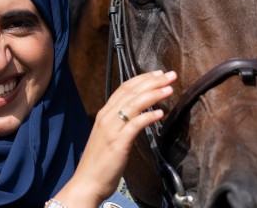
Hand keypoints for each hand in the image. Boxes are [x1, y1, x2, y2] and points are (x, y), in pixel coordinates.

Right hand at [53, 70, 176, 206]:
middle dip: (153, 81)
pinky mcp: (118, 143)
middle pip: (131, 92)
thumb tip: (138, 115)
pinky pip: (135, 125)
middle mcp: (106, 117)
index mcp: (104, 114)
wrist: (86, 183)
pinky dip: (148, 117)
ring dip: (153, 94)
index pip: (124, 88)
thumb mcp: (109, 136)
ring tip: (169, 89)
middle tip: (170, 75)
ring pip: (134, 104)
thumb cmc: (100, 162)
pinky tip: (161, 114)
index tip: (159, 74)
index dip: (142, 79)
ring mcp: (111, 130)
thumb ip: (121, 123)